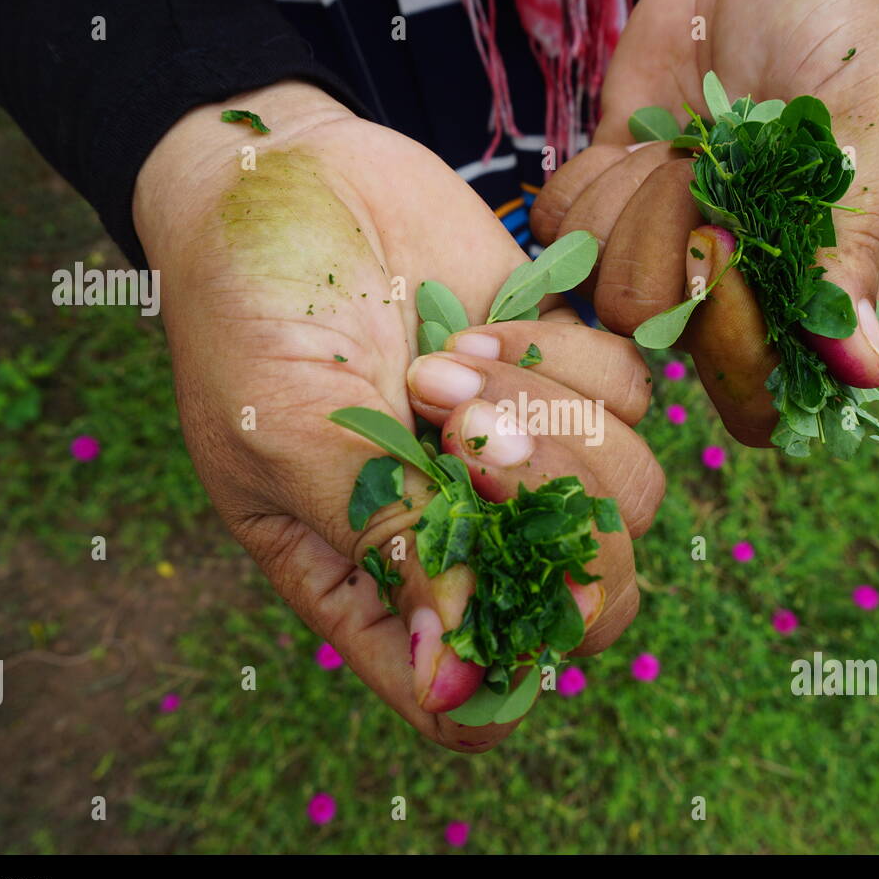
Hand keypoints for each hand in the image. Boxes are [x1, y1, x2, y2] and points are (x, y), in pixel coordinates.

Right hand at [133, 82, 661, 751]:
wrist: (280, 179)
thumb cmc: (247, 316)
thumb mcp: (290, 435)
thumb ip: (385, 544)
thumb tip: (460, 675)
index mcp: (376, 583)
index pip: (469, 700)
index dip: (504, 674)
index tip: (492, 593)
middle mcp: (466, 532)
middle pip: (592, 597)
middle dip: (551, 516)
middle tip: (462, 433)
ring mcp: (524, 452)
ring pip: (628, 491)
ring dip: (546, 420)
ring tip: (440, 364)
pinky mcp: (561, 371)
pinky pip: (630, 395)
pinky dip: (564, 354)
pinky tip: (477, 324)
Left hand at [530, 0, 878, 444]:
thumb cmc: (844, 29)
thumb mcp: (877, 124)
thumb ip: (858, 243)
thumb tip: (863, 373)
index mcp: (816, 290)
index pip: (760, 390)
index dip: (733, 345)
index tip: (733, 249)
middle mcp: (736, 288)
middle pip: (665, 333)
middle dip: (675, 243)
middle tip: (708, 172)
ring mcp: (665, 251)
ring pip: (606, 289)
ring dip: (634, 204)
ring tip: (684, 148)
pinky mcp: (610, 206)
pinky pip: (563, 234)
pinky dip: (592, 180)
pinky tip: (638, 144)